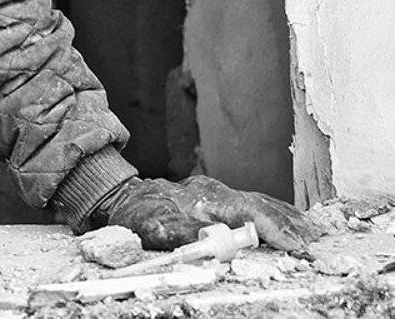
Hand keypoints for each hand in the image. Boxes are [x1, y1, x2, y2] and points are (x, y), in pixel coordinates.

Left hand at [98, 175, 322, 256]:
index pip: (249, 211)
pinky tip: (286, 219)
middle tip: (316, 242)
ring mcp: (215, 191)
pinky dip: (272, 210)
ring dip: (285, 217)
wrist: (119, 195)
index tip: (296, 244)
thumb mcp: (151, 226)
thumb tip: (209, 238)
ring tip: (311, 232)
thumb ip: (180, 231)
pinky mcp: (215, 195)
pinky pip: (250, 201)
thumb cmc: (135, 215)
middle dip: (290, 223)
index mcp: (203, 199)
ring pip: (258, 200)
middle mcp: (213, 191)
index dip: (274, 228)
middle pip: (260, 204)